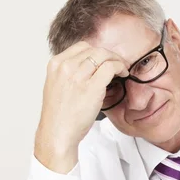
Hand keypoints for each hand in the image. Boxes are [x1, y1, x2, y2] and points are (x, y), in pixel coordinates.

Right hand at [35, 42, 128, 172]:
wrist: (57, 132)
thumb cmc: (60, 115)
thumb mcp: (58, 85)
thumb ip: (69, 73)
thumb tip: (90, 67)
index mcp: (56, 64)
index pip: (81, 46)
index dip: (97, 52)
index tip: (105, 59)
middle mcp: (65, 66)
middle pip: (94, 49)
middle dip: (109, 55)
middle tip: (118, 63)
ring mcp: (78, 76)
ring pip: (104, 55)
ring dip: (117, 60)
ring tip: (122, 69)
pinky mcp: (91, 87)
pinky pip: (111, 67)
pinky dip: (120, 68)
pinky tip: (123, 74)